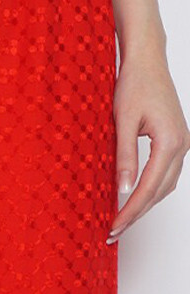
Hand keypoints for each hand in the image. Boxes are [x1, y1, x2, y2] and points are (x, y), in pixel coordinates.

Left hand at [108, 47, 189, 242]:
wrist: (148, 61)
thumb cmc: (134, 84)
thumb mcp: (123, 122)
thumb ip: (124, 157)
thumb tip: (122, 189)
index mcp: (170, 141)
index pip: (148, 187)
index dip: (130, 211)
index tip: (114, 227)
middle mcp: (182, 145)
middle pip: (159, 192)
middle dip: (136, 214)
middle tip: (113, 232)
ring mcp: (182, 143)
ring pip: (166, 186)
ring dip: (145, 205)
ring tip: (121, 220)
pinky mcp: (176, 141)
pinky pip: (167, 174)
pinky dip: (151, 190)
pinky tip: (134, 198)